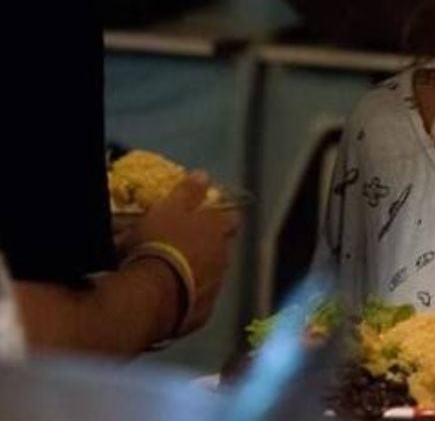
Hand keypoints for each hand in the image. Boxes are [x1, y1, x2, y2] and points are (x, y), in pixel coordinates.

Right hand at [131, 171, 239, 334]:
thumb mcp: (167, 209)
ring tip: (177, 274)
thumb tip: (203, 175)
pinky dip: (190, 298)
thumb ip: (188, 192)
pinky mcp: (203, 313)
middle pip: (223, 248)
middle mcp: (224, 257)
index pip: (230, 218)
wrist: (150, 295)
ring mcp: (216, 286)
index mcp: (217, 229)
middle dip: (211, 246)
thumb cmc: (157, 244)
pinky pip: (199, 301)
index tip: (209, 218)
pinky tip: (174, 298)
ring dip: (201, 273)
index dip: (221, 217)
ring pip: (214, 275)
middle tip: (188, 247)